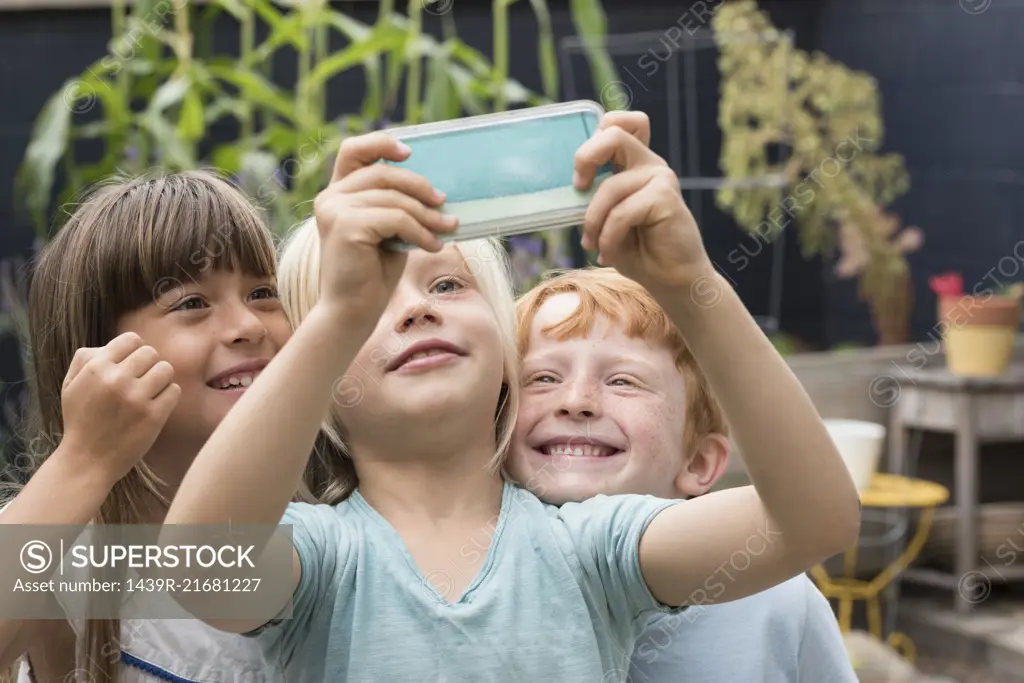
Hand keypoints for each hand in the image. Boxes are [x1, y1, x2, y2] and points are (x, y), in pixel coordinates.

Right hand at [60, 332, 179, 483]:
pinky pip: (174, 390)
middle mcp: (117, 380)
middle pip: (151, 353)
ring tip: (149, 393)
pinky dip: (168, 397)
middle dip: (148, 365)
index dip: (134, 350)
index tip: (131, 365)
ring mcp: (137, 398)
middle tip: (140, 382)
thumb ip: (87, 358)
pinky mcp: (154, 416)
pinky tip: (155, 406)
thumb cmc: (81, 420)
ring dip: (160, 380)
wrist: (87, 461)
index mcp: (96, 368)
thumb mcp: (71, 385)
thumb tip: (115, 344)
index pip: (131, 339)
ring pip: (166, 369)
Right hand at [313, 132, 458, 320]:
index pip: (353, 151)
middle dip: (420, 187)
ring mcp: (335, 210)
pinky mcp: (346, 226)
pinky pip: (396, 219)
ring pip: (394, 199)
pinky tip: (432, 246)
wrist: (353, 311)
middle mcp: (330, 197)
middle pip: (383, 173)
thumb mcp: (388, 230)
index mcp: (337, 194)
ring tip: (447, 229)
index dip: (381, 143)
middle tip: (444, 203)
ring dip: (427, 215)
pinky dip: (421, 232)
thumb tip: (435, 188)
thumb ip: (397, 205)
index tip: (410, 153)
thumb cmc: (373, 273)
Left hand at [575, 112, 712, 290]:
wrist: (671, 279)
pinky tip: (609, 254)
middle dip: (585, 158)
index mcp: (633, 162)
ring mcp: (659, 176)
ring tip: (593, 246)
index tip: (581, 176)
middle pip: (612, 132)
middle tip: (578, 189)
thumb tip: (571, 187)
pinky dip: (609, 237)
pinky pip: (621, 212)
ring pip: (610, 186)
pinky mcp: (666, 196)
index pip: (617, 122)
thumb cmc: (637, 249)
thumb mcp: (606, 219)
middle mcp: (647, 163)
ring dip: (593, 222)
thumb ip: (594, 196)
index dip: (593, 137)